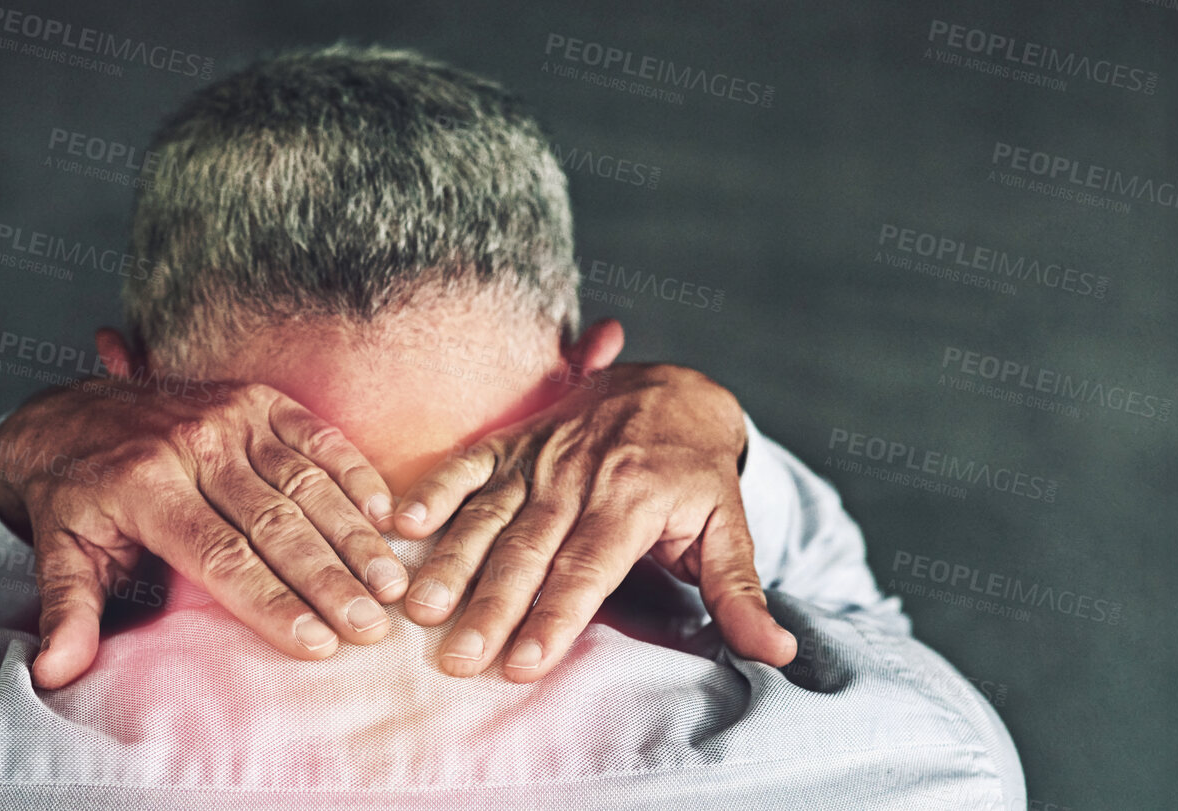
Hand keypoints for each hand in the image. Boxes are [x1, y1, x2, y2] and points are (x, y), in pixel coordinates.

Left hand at [0, 376, 406, 688]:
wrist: (69, 414)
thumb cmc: (74, 498)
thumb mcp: (58, 554)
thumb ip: (68, 612)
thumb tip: (53, 674)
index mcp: (143, 486)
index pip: (220, 556)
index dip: (271, 601)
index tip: (316, 645)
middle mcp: (192, 445)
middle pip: (275, 523)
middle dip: (329, 581)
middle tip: (371, 628)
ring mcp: (230, 416)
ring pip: (306, 484)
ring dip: (354, 536)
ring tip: (392, 585)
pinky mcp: (258, 399)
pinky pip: (318, 437)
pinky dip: (356, 475)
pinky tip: (387, 517)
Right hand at [386, 362, 796, 682]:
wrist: (674, 388)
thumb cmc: (697, 471)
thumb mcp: (730, 525)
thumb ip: (741, 592)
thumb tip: (776, 652)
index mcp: (635, 498)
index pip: (588, 568)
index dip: (555, 617)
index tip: (525, 665)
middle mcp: (582, 475)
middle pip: (529, 550)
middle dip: (492, 607)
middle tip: (460, 658)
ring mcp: (542, 455)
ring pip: (489, 513)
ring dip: (451, 561)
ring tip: (419, 608)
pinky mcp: (514, 440)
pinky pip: (468, 461)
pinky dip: (434, 488)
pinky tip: (401, 521)